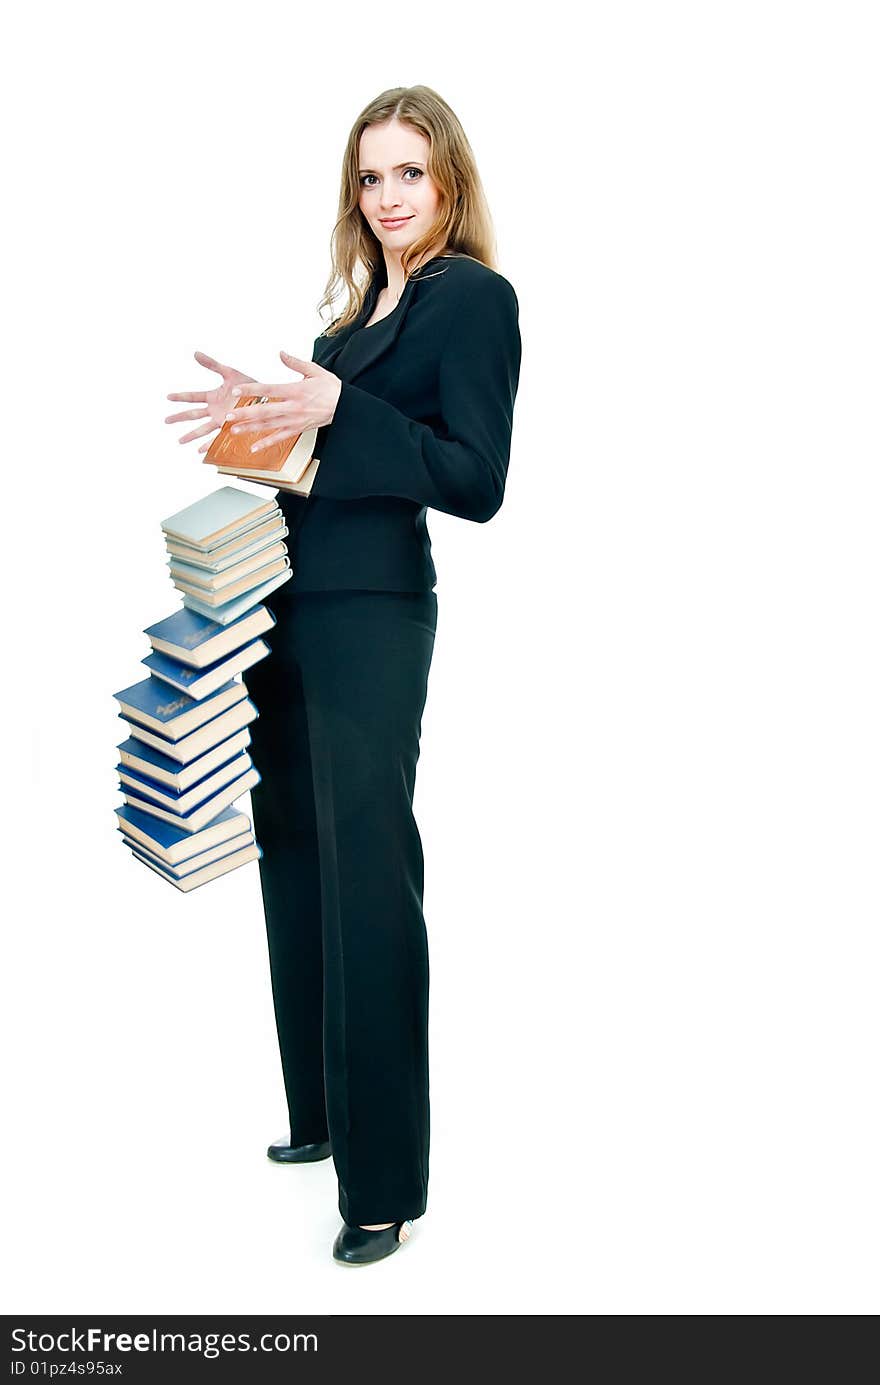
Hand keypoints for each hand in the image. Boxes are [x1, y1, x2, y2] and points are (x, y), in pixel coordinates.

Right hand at [165, 351, 256, 447]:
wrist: (266, 398)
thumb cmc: (248, 384)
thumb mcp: (229, 372)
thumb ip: (212, 364)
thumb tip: (195, 353)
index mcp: (213, 397)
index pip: (192, 397)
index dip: (180, 397)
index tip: (168, 397)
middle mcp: (215, 410)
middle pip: (193, 415)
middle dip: (179, 418)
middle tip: (166, 421)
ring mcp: (222, 421)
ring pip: (202, 429)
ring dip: (191, 435)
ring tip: (179, 441)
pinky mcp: (230, 429)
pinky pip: (217, 439)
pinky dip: (208, 445)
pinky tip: (200, 451)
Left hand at [219, 351, 342, 453]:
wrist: (346, 406)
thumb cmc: (331, 388)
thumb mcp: (314, 371)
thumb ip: (295, 363)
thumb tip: (281, 353)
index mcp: (295, 390)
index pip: (268, 389)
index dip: (251, 390)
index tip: (237, 391)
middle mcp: (293, 407)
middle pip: (265, 411)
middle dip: (245, 414)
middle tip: (229, 416)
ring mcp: (295, 420)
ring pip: (269, 426)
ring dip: (251, 429)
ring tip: (234, 430)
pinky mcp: (298, 429)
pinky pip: (280, 438)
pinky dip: (267, 443)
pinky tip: (254, 447)